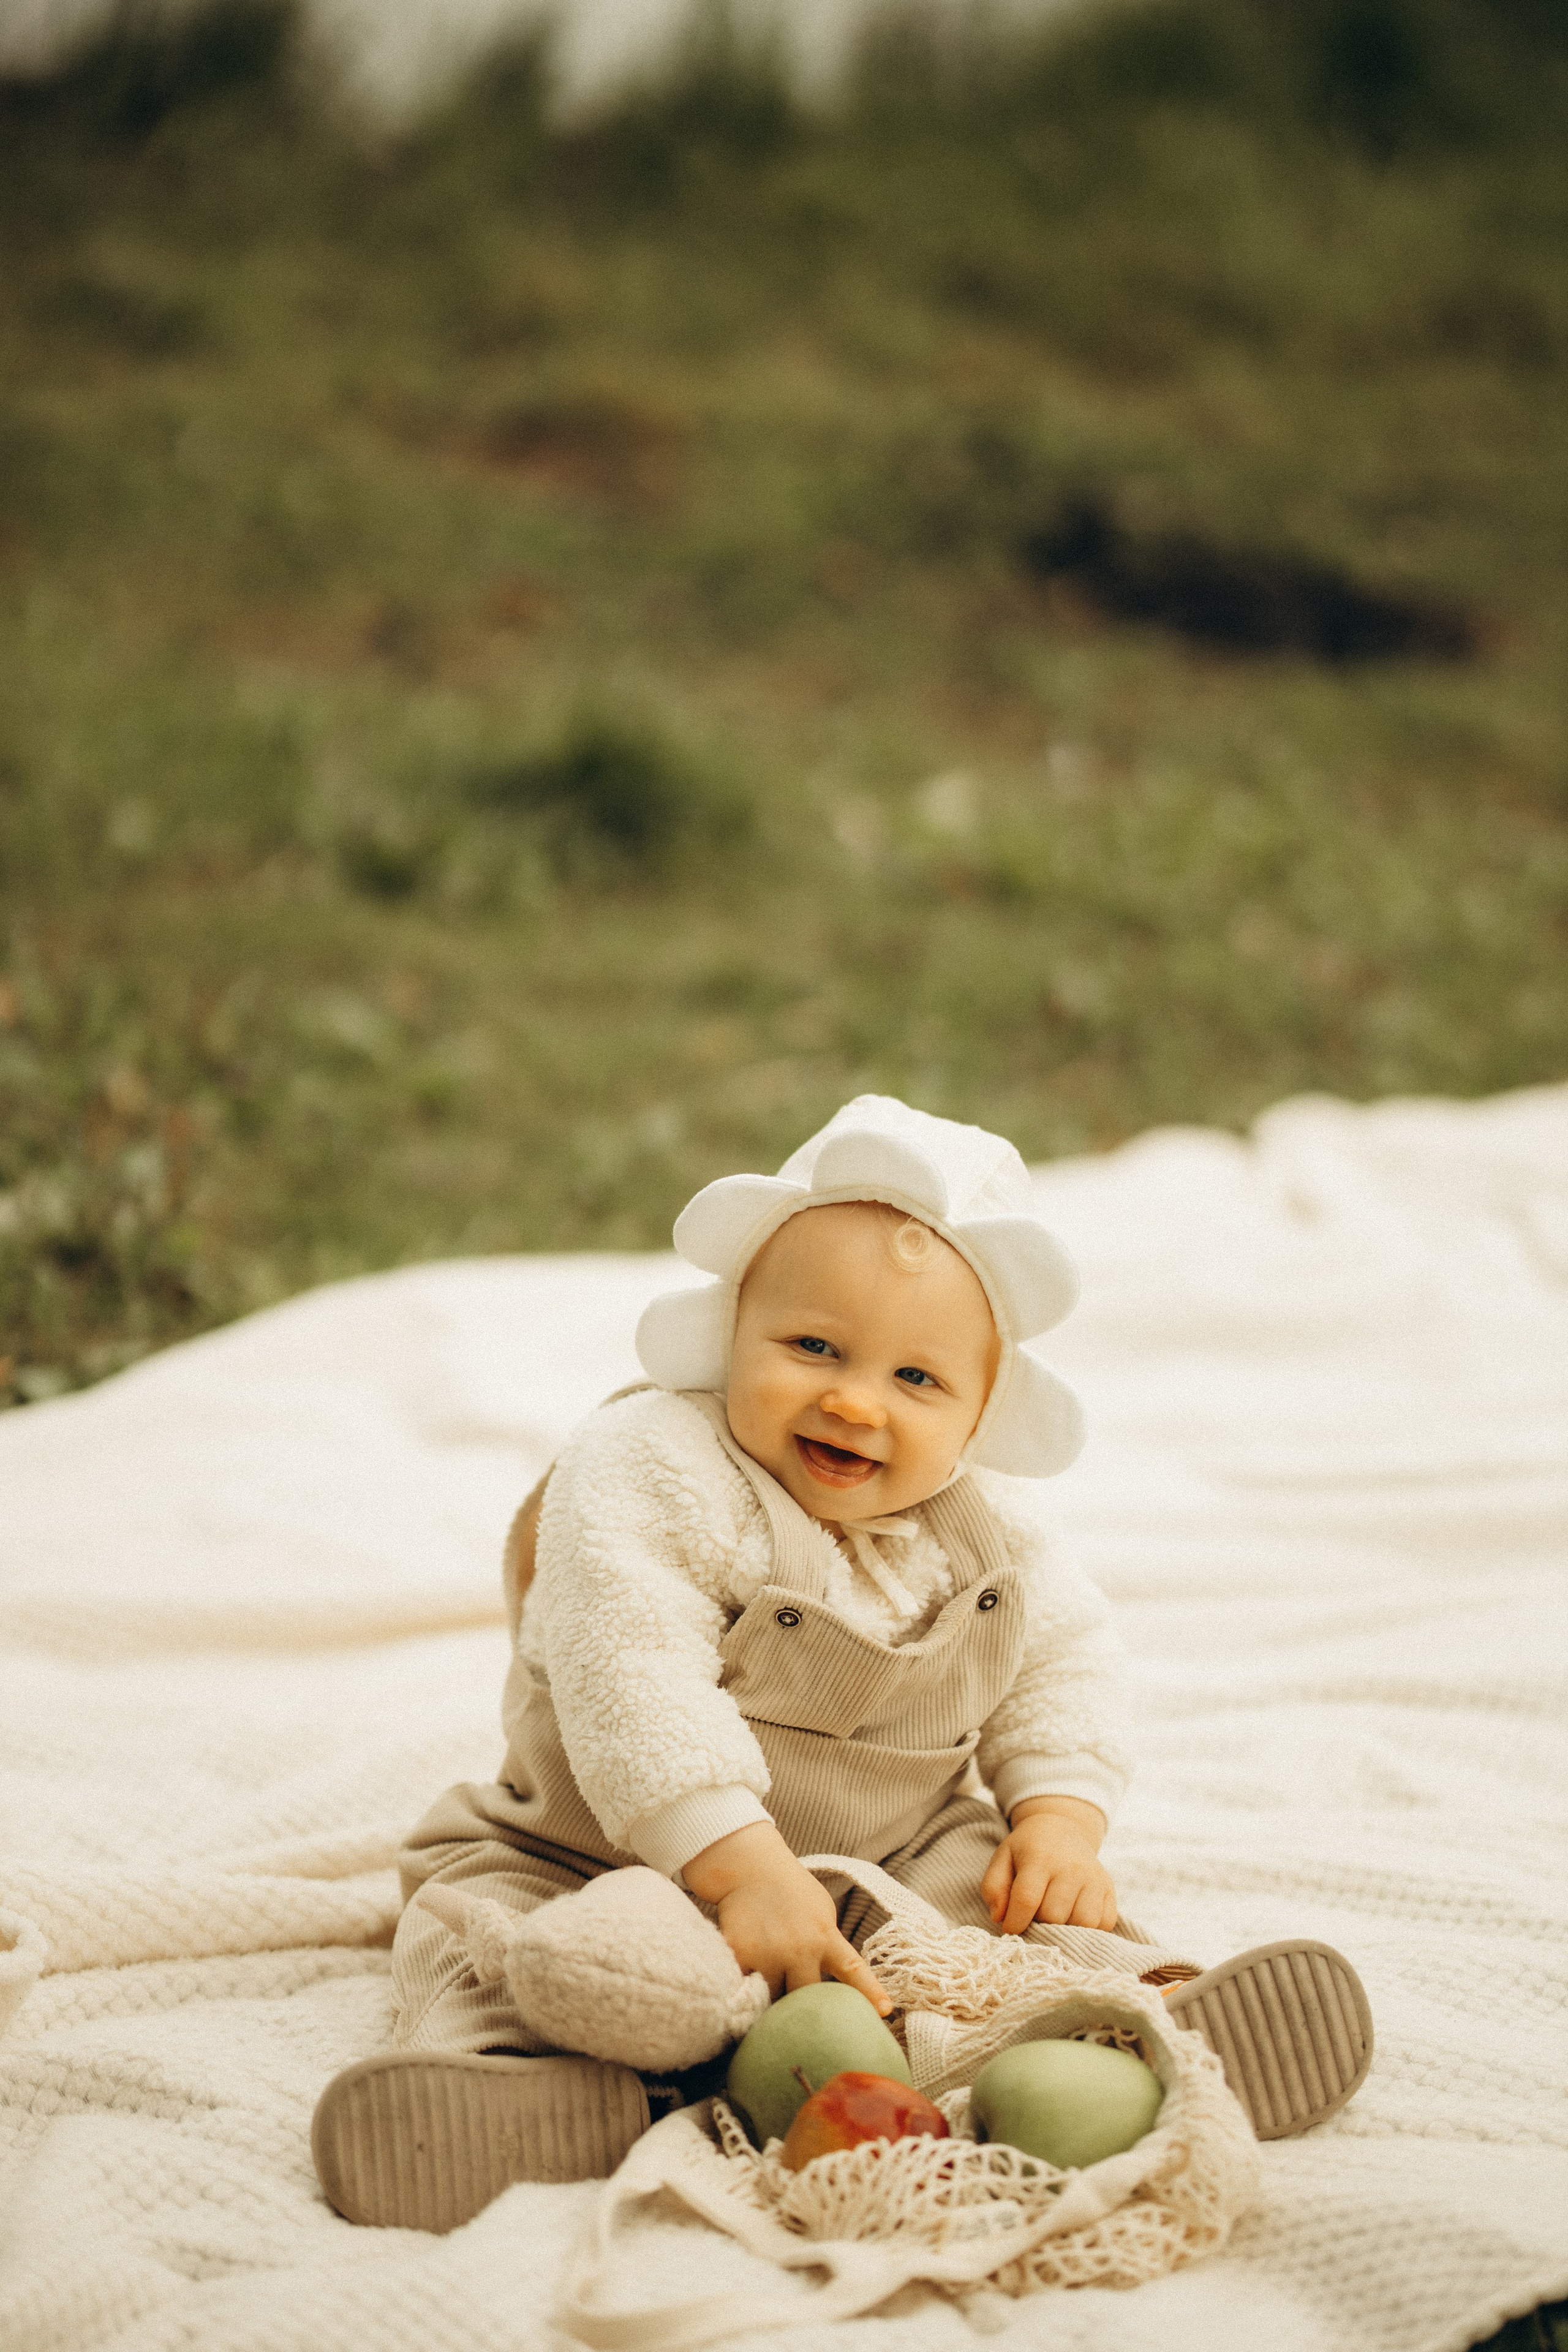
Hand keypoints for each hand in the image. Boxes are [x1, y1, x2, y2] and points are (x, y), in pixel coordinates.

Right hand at [682, 1821, 891, 2015]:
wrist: (750, 1868)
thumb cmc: (792, 1893)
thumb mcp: (822, 1914)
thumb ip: (828, 1947)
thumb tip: (836, 1987)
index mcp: (825, 1937)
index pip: (852, 1970)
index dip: (870, 1992)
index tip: (885, 2012)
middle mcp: (799, 1949)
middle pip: (805, 2000)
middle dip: (801, 2002)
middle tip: (794, 1990)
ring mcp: (768, 1954)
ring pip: (773, 1999)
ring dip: (772, 1993)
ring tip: (767, 1968)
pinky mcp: (740, 1956)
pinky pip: (745, 1989)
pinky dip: (747, 1985)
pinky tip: (747, 1964)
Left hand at [981, 1796, 1116, 1934]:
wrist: (1062, 1828)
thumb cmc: (1027, 1849)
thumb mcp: (1002, 1858)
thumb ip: (993, 1887)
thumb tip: (999, 1918)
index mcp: (1040, 1857)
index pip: (1027, 1898)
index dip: (1015, 1921)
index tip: (1010, 1929)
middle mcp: (1071, 1867)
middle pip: (1053, 1915)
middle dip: (1038, 1924)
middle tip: (1033, 1917)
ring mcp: (1094, 1878)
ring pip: (1082, 1924)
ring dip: (1064, 1930)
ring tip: (1053, 1919)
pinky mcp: (1109, 1889)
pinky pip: (1104, 1923)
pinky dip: (1090, 1930)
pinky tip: (1073, 1918)